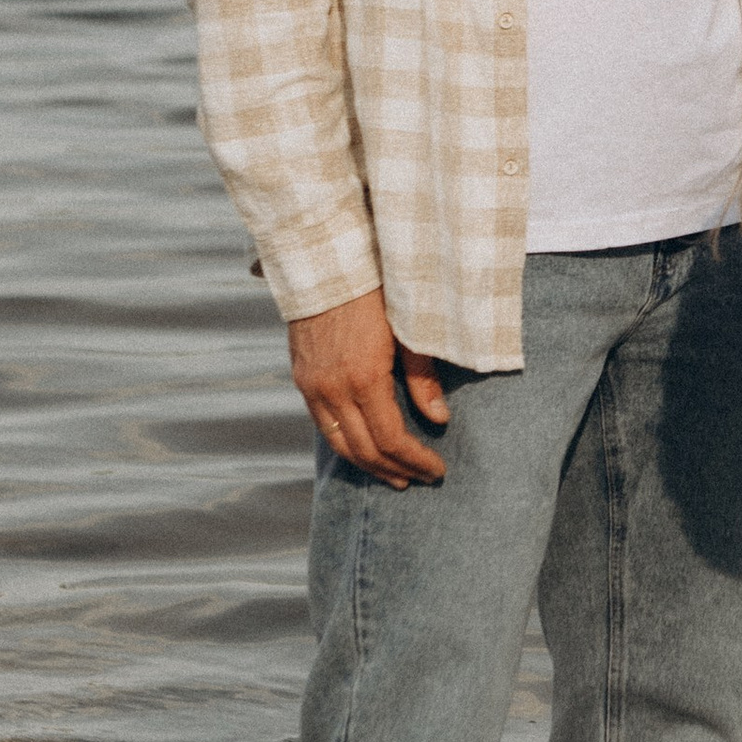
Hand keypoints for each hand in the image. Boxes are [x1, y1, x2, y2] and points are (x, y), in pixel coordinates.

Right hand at [289, 288, 449, 486]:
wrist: (325, 262)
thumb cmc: (375, 290)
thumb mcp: (408, 329)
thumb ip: (423, 377)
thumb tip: (440, 418)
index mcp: (363, 376)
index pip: (391, 438)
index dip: (416, 459)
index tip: (437, 468)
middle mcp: (333, 388)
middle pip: (365, 450)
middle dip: (396, 469)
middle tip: (421, 479)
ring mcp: (312, 385)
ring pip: (339, 444)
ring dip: (369, 465)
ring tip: (395, 476)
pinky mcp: (302, 378)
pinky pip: (323, 425)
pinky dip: (346, 444)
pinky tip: (365, 449)